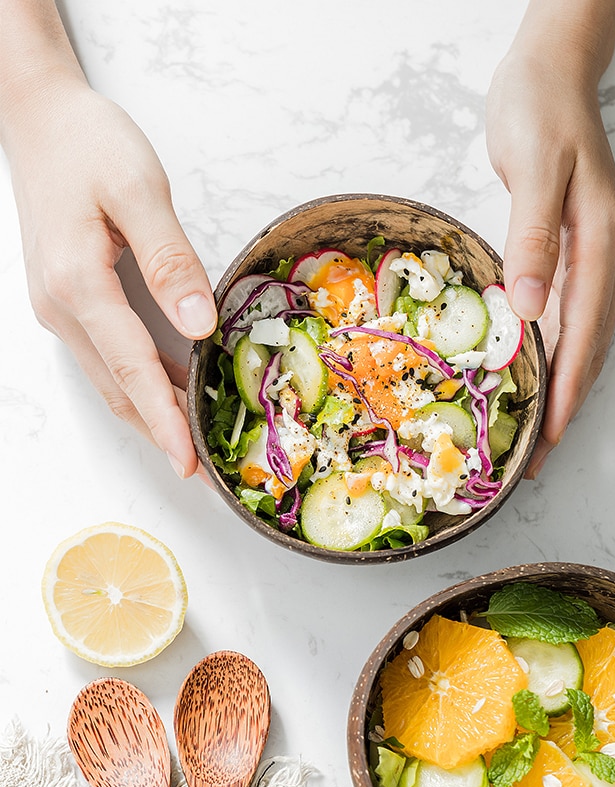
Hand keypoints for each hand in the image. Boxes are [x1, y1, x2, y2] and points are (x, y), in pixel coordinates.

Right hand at [4, 78, 216, 476]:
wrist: (40, 117)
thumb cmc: (88, 143)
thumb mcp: (138, 189)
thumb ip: (169, 259)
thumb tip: (197, 324)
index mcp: (78, 283)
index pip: (131, 369)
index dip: (164, 420)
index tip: (189, 461)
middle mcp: (61, 307)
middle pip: (117, 388)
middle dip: (160, 431)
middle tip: (202, 468)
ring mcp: (60, 308)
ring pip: (110, 379)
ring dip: (149, 413)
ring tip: (193, 442)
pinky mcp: (68, 300)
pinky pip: (106, 358)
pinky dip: (138, 384)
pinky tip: (170, 391)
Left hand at [486, 42, 614, 477]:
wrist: (552, 71)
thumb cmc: (539, 112)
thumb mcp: (535, 170)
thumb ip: (532, 239)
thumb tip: (528, 310)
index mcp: (600, 243)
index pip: (585, 335)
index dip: (568, 392)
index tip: (551, 439)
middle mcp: (607, 256)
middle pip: (591, 348)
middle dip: (566, 406)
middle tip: (538, 458)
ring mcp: (597, 255)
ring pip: (585, 338)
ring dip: (564, 387)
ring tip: (539, 433)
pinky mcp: (579, 249)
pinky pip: (573, 317)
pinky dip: (558, 354)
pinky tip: (540, 375)